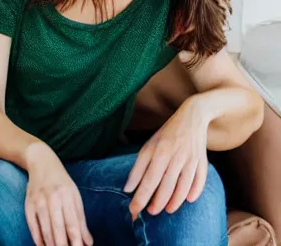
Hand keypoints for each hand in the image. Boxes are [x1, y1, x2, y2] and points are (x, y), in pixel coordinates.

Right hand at [24, 142, 92, 245]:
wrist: (41, 162)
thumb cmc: (62, 182)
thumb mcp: (75, 196)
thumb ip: (81, 219)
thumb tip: (88, 242)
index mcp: (67, 195)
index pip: (72, 223)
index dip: (76, 240)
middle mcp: (52, 198)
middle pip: (58, 228)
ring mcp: (38, 201)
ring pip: (45, 229)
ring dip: (51, 245)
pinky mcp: (28, 204)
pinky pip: (33, 226)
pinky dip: (38, 239)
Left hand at [123, 96, 209, 220]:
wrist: (192, 118)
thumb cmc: (166, 134)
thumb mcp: (149, 146)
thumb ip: (138, 167)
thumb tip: (128, 188)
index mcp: (159, 151)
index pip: (149, 179)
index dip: (141, 196)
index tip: (133, 209)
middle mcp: (175, 155)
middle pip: (166, 185)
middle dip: (157, 202)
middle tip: (149, 213)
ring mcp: (191, 159)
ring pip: (183, 185)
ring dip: (175, 201)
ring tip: (166, 210)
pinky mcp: (203, 161)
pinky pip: (200, 180)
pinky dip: (195, 191)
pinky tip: (188, 200)